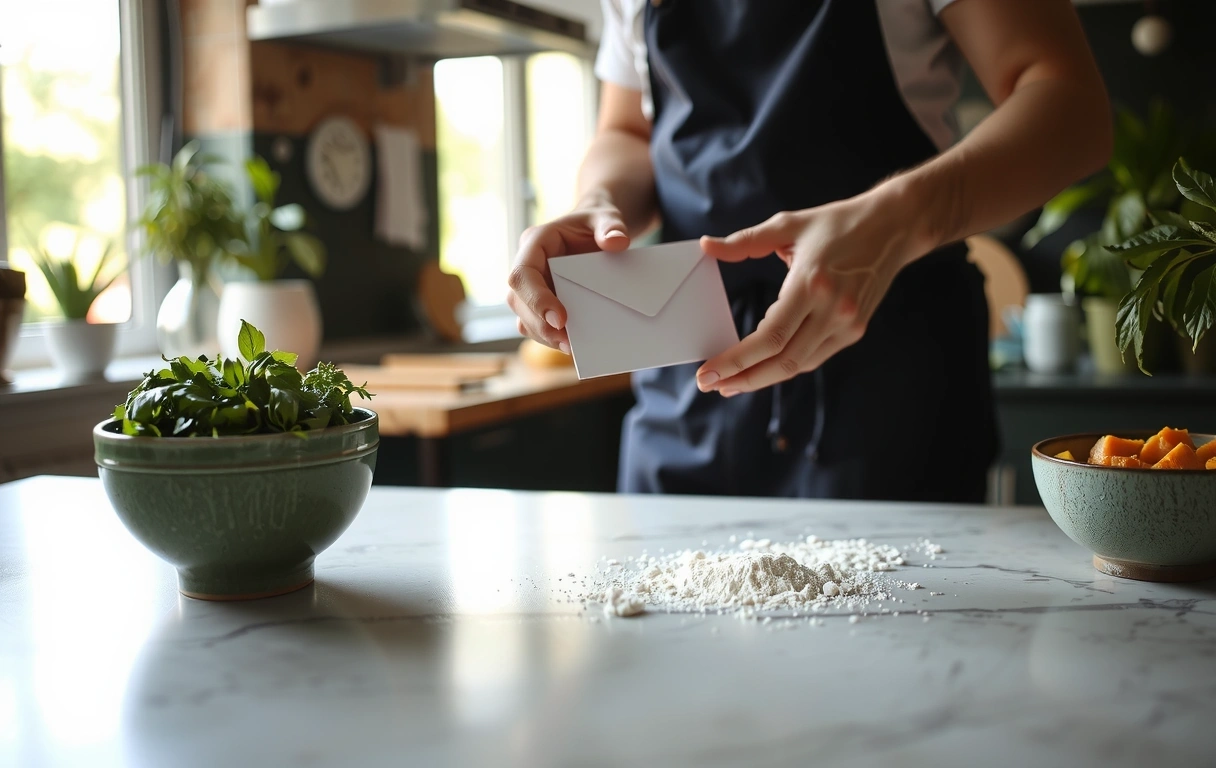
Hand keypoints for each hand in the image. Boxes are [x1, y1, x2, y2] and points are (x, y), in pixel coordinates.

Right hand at [507, 195, 629, 353]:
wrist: (596, 231)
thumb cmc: (596, 223)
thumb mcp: (607, 218)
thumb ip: (611, 226)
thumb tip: (617, 243)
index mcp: (535, 242)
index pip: (522, 273)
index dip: (536, 298)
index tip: (560, 319)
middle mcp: (528, 266)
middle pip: (518, 301)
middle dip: (540, 325)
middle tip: (568, 343)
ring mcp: (532, 287)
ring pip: (524, 318)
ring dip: (544, 336)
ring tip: (572, 348)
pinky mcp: (541, 303)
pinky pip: (537, 325)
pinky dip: (551, 338)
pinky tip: (573, 345)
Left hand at [695, 190, 925, 394]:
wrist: (893, 226)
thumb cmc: (836, 222)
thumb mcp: (788, 224)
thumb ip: (744, 241)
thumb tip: (706, 246)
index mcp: (811, 284)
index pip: (768, 338)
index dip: (735, 361)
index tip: (709, 372)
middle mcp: (832, 310)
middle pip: (782, 361)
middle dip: (743, 379)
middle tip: (711, 385)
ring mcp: (847, 323)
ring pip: (798, 365)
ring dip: (762, 377)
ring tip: (732, 381)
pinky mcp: (855, 329)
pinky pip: (814, 357)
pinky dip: (786, 364)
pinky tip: (763, 365)